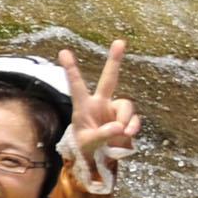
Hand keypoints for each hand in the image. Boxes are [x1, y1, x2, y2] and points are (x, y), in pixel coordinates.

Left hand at [61, 40, 141, 191]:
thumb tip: (120, 126)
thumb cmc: (86, 145)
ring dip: (126, 118)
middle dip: (115, 61)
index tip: (63, 52)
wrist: (98, 156)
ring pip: (126, 105)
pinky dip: (133, 126)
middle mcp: (100, 102)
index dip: (71, 70)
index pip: (76, 86)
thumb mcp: (89, 142)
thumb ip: (102, 134)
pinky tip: (128, 134)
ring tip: (121, 132)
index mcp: (83, 106)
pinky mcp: (127, 119)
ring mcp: (114, 109)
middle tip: (120, 41)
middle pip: (109, 78)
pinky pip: (134, 119)